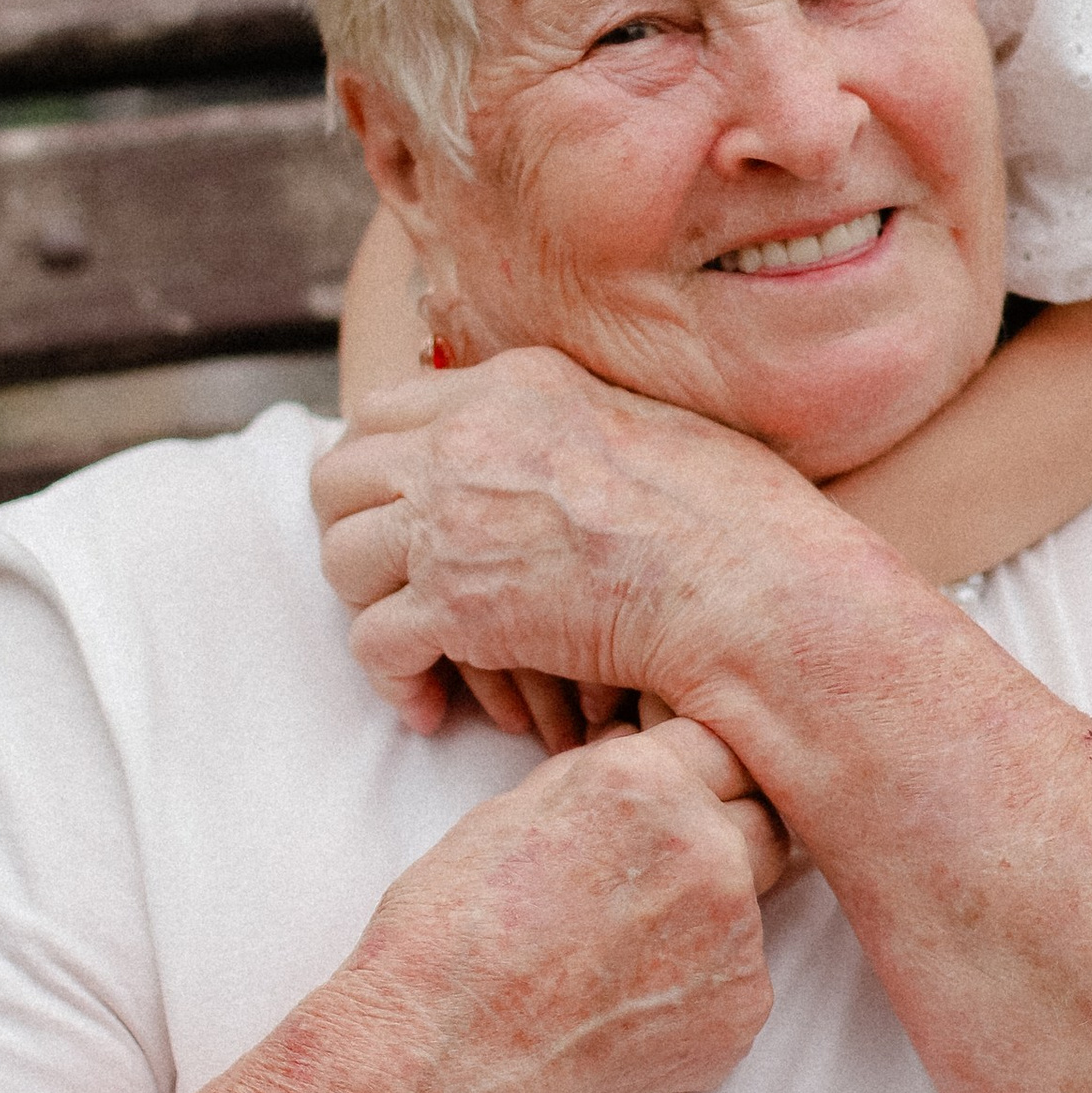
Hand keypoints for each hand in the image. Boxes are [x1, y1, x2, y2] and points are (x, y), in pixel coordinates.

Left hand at [312, 352, 807, 737]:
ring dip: (370, 605)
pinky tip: (428, 706)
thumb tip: (549, 442)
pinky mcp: (454, 606)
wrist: (752, 589)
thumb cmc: (737, 519)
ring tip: (412, 643)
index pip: (385, 407)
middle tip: (383, 577)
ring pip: (341, 557)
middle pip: (338, 474)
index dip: (375, 464)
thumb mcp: (646, 422)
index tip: (392, 506)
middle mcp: (468, 439)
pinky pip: (372, 643)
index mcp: (515, 386)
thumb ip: (571, 421)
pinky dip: (395, 682)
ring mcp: (453, 520)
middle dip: (351, 529)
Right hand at [348, 713, 786, 1092]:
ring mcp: (737, 932)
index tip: (674, 808)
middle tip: (656, 883)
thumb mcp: (517, 811)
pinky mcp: (742, 1008)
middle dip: (723, 839)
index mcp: (649, 781)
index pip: (720, 748)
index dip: (695, 778)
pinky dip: (695, 992)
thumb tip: (648, 758)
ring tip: (619, 958)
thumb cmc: (456, 930)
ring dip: (709, 918)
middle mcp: (708, 845)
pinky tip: (625, 1009)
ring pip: (750, 906)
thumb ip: (604, 779)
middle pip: (761, 820)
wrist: (448, 1053)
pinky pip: (736, 981)